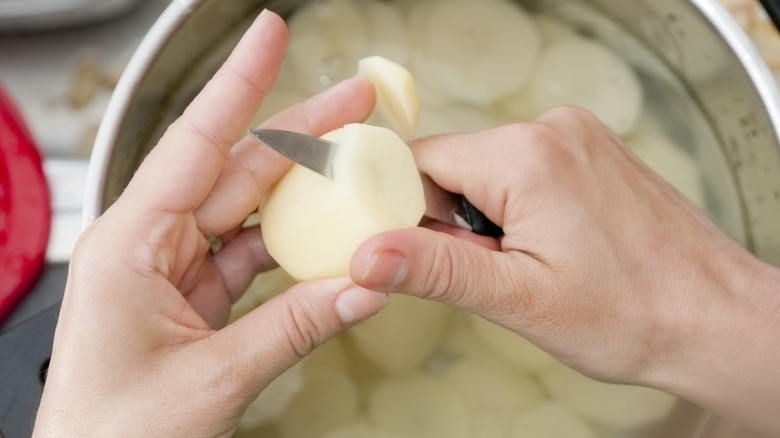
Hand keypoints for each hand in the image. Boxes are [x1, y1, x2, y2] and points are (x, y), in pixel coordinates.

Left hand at [33, 11, 385, 436]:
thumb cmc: (111, 434)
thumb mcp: (210, 379)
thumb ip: (294, 329)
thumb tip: (362, 287)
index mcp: (132, 244)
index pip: (196, 144)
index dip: (237, 84)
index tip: (269, 36)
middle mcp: (153, 244)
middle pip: (238, 169)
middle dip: (301, 132)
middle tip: (356, 103)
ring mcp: (178, 269)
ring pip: (252, 210)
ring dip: (306, 191)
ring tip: (357, 166)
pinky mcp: (198, 297)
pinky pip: (256, 256)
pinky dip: (297, 248)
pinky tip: (332, 237)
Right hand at [350, 107, 779, 434]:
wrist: (715, 319)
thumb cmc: (632, 314)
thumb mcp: (518, 298)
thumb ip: (435, 269)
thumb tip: (366, 255)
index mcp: (526, 155)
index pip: (419, 161)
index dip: (408, 213)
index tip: (426, 256)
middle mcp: (552, 129)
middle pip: (453, 164)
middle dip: (455, 222)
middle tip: (496, 271)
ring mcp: (576, 136)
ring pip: (486, 170)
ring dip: (487, 219)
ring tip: (533, 264)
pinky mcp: (590, 151)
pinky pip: (522, 170)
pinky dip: (517, 208)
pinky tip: (552, 246)